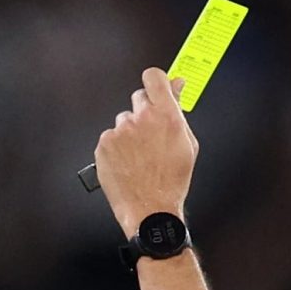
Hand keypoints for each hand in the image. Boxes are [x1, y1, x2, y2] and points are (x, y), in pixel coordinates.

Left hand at [94, 67, 197, 236]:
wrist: (151, 212)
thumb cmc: (171, 183)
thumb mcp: (187, 145)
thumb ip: (179, 110)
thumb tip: (177, 85)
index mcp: (166, 116)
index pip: (153, 77)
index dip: (154, 82)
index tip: (155, 89)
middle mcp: (142, 119)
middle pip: (138, 97)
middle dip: (143, 113)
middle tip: (149, 137)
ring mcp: (120, 131)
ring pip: (123, 120)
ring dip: (129, 133)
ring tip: (138, 158)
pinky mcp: (104, 144)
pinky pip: (110, 138)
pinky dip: (116, 149)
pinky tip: (126, 165)